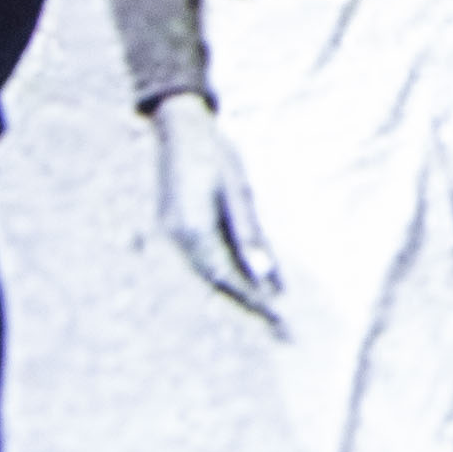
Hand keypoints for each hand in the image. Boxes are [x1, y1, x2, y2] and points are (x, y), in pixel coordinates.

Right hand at [148, 92, 283, 326]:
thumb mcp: (239, 189)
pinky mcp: (176, 230)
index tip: (280, 317)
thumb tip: (264, 273)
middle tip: (280, 326)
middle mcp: (177, 240)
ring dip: (238, 292)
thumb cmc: (215, 153)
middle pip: (216, 283)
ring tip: (270, 311)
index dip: (253, 300)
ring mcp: (172, 236)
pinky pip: (204, 260)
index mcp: (192, 231)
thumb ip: (250, 233)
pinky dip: (227, 272)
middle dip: (249, 304)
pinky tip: (249, 279)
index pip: (226, 278)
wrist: (180, 125)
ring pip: (209, 274)